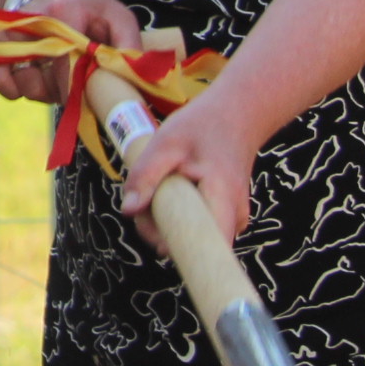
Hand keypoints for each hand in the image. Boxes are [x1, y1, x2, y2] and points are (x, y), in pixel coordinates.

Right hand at [0, 0, 141, 105]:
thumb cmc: (92, 8)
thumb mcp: (119, 18)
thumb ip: (129, 46)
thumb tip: (131, 80)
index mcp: (62, 11)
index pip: (66, 61)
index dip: (80, 86)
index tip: (93, 93)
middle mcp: (29, 20)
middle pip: (42, 77)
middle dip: (64, 92)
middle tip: (81, 87)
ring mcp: (9, 33)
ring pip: (22, 81)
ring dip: (43, 92)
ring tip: (61, 80)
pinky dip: (14, 91)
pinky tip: (34, 86)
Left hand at [118, 89, 259, 250]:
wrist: (236, 116)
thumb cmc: (202, 126)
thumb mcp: (166, 143)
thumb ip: (146, 176)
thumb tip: (128, 211)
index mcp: (223, 201)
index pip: (205, 249)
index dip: (175, 249)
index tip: (153, 234)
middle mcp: (235, 218)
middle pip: (192, 245)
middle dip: (160, 231)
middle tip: (146, 201)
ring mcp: (233, 220)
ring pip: (192, 236)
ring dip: (166, 221)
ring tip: (158, 190)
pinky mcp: (225, 216)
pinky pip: (197, 227)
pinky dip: (176, 215)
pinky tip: (170, 192)